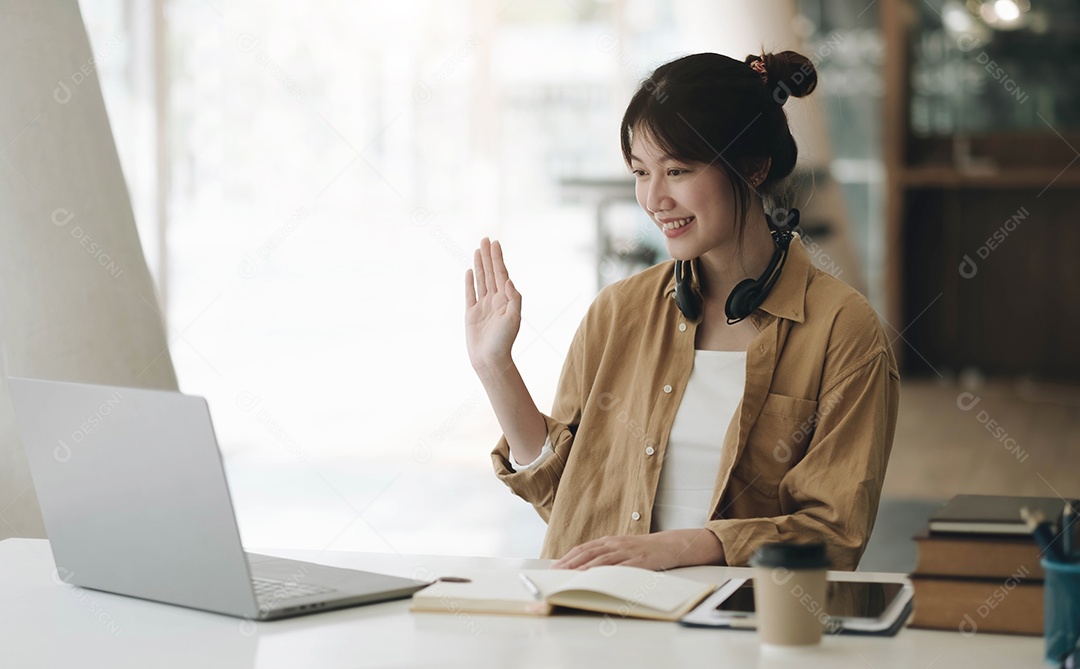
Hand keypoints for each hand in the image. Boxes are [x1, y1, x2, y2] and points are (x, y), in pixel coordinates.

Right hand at [465, 238, 520, 373]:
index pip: (501, 273)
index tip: (494, 243)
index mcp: (505, 299)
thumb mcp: (514, 319)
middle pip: (490, 273)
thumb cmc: (504, 341)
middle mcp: (495, 300)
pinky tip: (469, 271)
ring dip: (479, 265)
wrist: (490, 359)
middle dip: (488, 256)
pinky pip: (470, 293)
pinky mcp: (471, 314)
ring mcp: (482, 306)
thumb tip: (508, 280)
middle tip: (485, 239)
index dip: (497, 258)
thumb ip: (513, 299)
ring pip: (481, 280)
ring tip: (477, 250)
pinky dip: (470, 282)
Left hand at [551, 529, 723, 570]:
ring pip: (601, 560)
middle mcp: (614, 544)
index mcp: (609, 540)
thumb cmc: (643, 549)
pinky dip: (607, 573)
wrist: (668, 545)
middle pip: (587, 553)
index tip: (554, 567)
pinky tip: (598, 579)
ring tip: (571, 577)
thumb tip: (585, 566)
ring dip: (584, 569)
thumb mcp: (621, 548)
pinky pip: (620, 567)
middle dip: (570, 564)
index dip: (567, 558)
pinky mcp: (637, 560)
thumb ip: (605, 554)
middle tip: (556, 574)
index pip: (583, 548)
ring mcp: (626, 551)